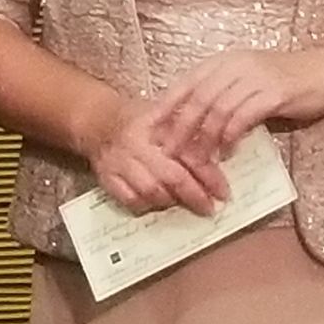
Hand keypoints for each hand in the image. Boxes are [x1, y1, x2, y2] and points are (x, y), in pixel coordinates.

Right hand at [86, 92, 229, 216]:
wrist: (99, 120)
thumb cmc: (141, 120)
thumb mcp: (168, 116)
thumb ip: (191, 134)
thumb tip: (221, 154)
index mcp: (157, 124)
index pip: (188, 152)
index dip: (208, 174)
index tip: (224, 191)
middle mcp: (137, 144)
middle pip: (170, 176)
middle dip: (194, 195)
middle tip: (210, 207)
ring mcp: (120, 162)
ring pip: (150, 191)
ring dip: (171, 202)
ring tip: (186, 206)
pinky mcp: (107, 178)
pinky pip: (129, 200)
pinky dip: (146, 206)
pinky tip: (159, 205)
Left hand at [150, 46, 323, 158]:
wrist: (323, 74)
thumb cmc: (283, 82)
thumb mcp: (246, 81)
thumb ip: (221, 94)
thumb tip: (191, 123)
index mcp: (225, 61)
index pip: (186, 83)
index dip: (166, 107)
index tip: (151, 130)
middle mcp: (236, 65)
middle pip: (197, 98)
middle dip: (180, 128)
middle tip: (168, 153)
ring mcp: (255, 77)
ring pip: (218, 110)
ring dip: (204, 139)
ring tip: (197, 161)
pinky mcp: (273, 93)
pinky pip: (243, 117)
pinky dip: (231, 137)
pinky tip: (226, 153)